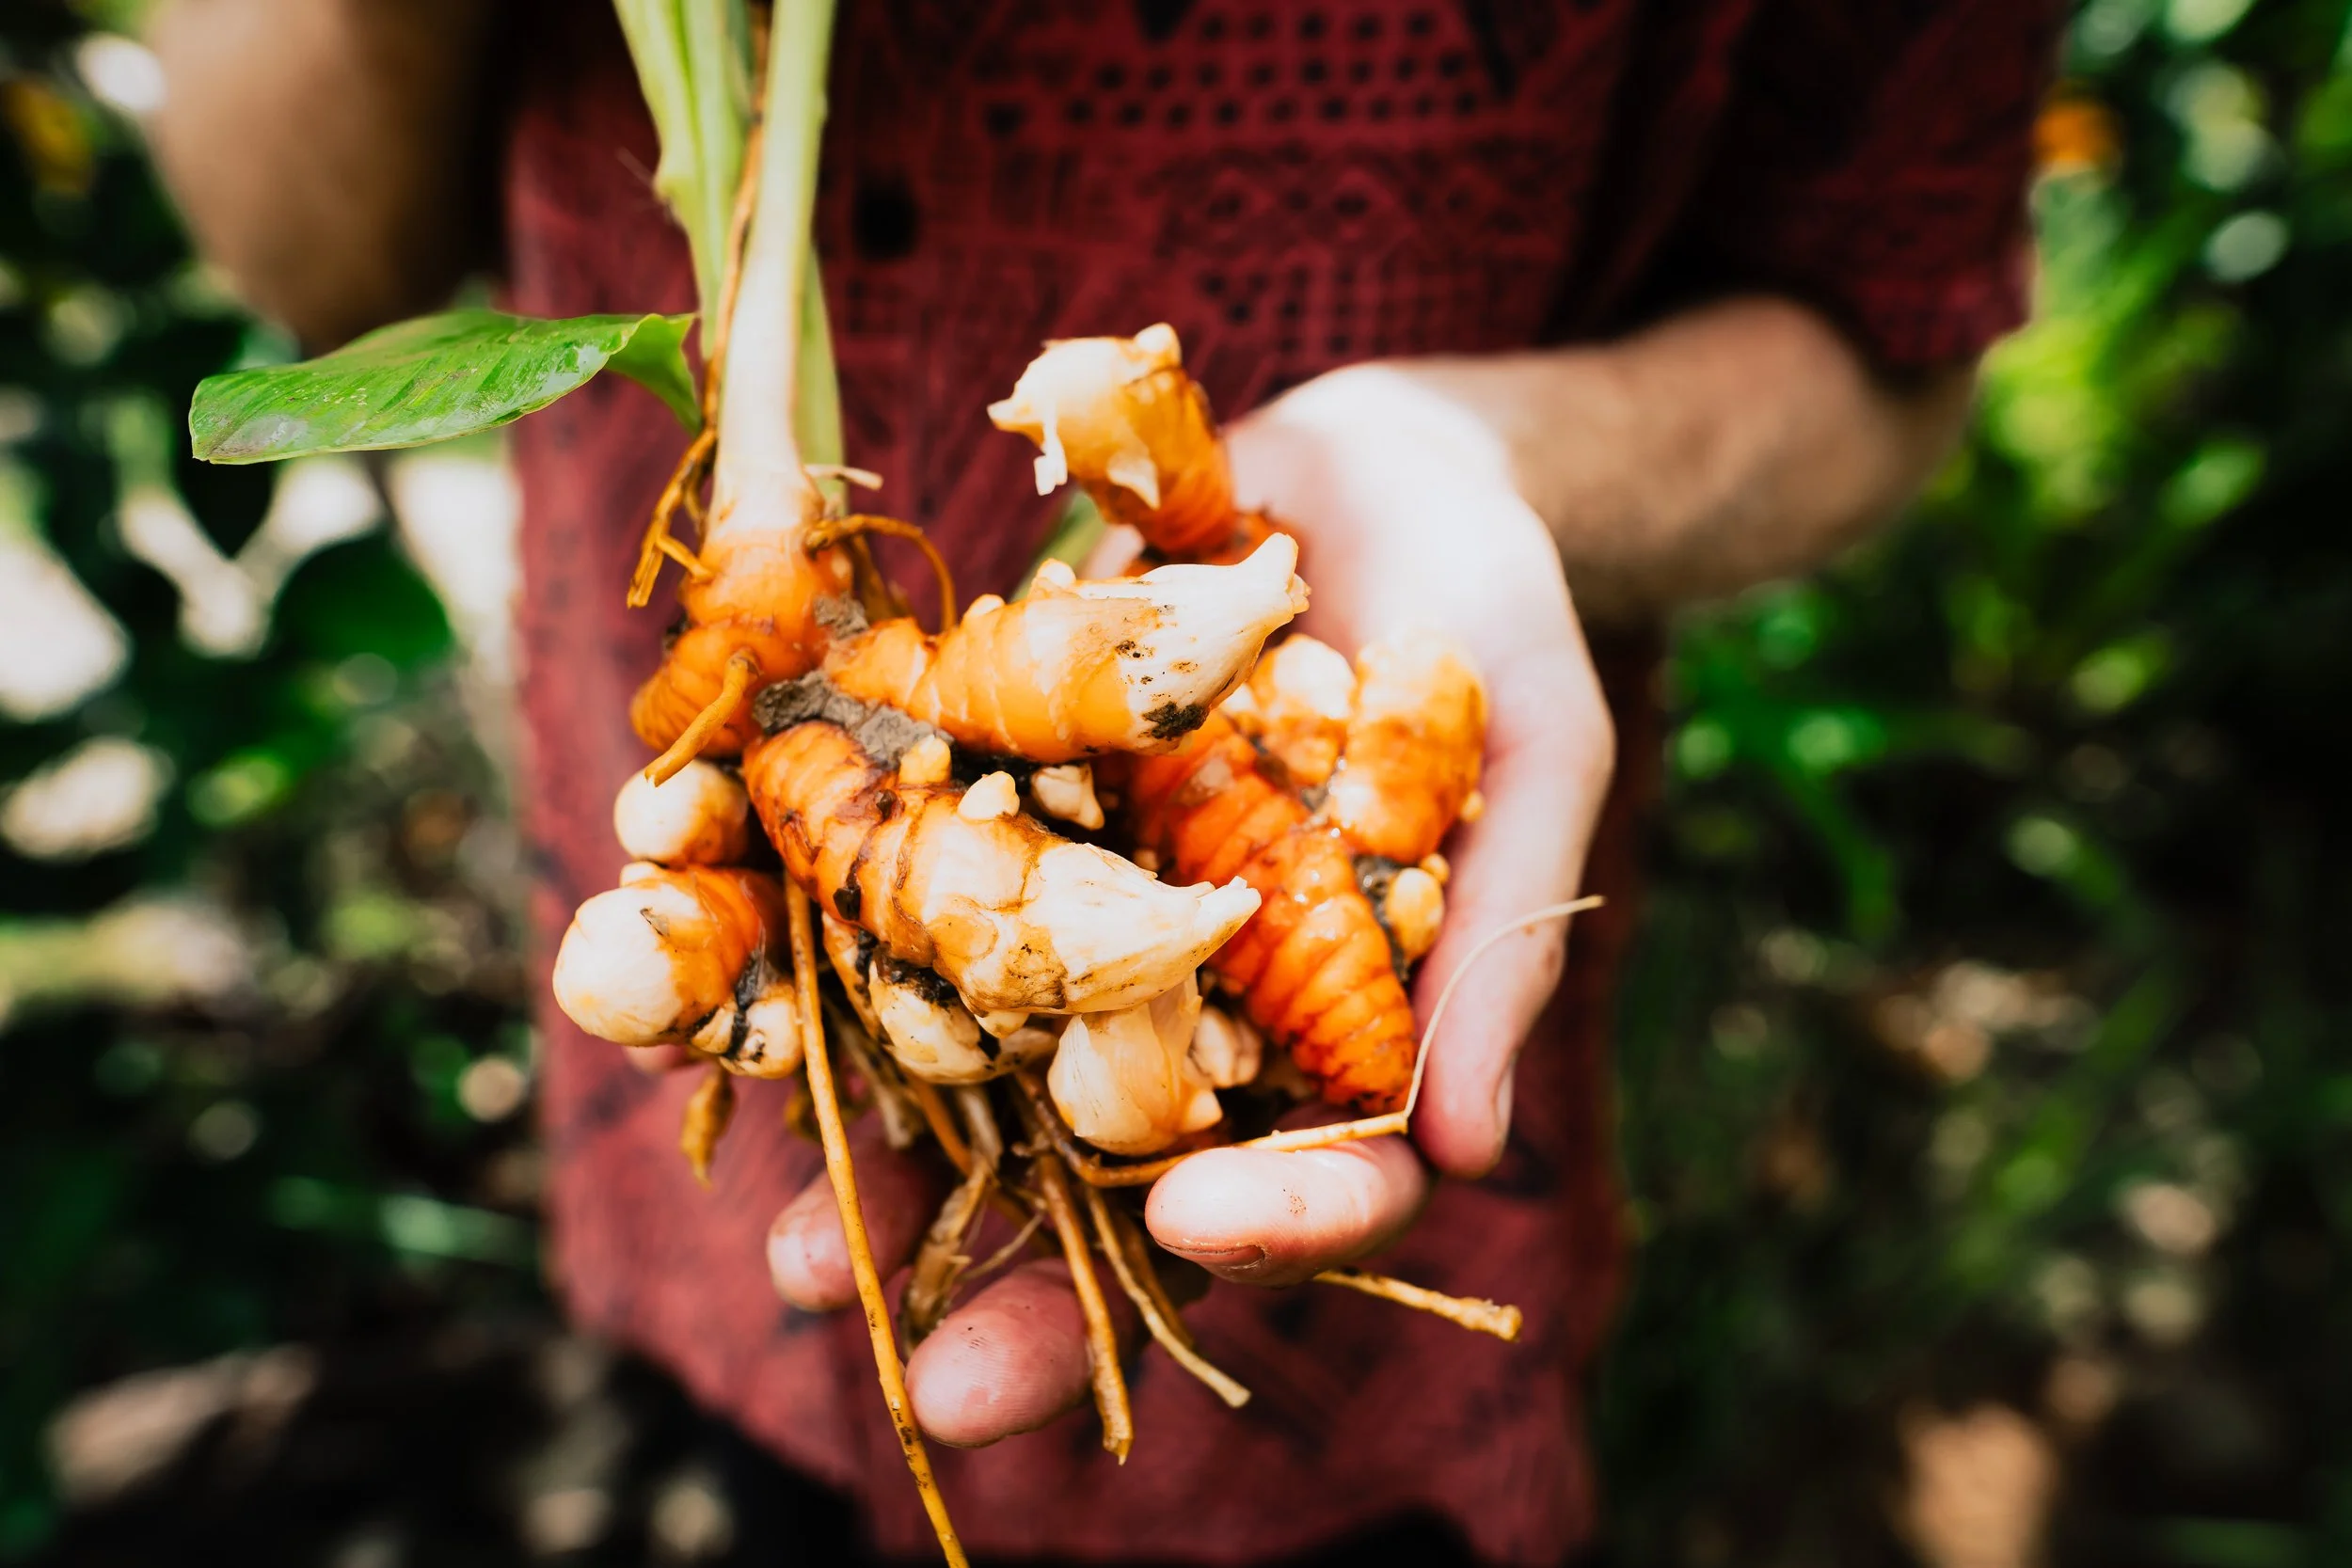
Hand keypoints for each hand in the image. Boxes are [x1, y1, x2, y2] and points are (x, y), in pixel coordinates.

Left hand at [767, 361, 1614, 1443]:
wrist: (1363, 463)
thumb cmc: (1490, 601)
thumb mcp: (1532, 748)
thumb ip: (1503, 934)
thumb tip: (1480, 1155)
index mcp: (1355, 1024)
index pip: (1335, 1175)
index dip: (1277, 1224)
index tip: (1198, 1229)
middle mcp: (1213, 1006)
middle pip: (1133, 1183)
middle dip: (1039, 1294)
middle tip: (939, 1391)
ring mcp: (1098, 924)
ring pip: (993, 1083)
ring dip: (895, 1175)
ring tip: (793, 1262)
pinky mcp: (1003, 833)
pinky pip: (906, 918)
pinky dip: (818, 971)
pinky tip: (713, 1021)